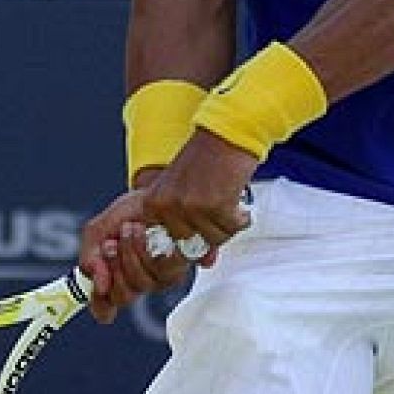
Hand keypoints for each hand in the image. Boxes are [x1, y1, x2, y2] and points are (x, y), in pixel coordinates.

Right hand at [78, 188, 208, 323]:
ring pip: (143, 284)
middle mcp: (138, 282)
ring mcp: (161, 277)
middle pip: (123, 296)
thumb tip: (98, 284)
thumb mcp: (99, 230)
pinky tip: (147, 230)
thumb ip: (90, 256)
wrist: (157, 193)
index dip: (100, 300)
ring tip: (130, 228)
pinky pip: (163, 270)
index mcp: (115, 278)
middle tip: (112, 242)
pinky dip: (150, 249)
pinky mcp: (181, 266)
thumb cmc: (128, 213)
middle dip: (115, 266)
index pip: (104, 307)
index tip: (99, 277)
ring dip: (132, 253)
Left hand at [143, 129, 257, 263]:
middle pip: (190, 246)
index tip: (199, 230)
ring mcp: (191, 208)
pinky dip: (241, 218)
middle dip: (209, 234)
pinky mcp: (216, 205)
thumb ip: (182, 224)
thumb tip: (202, 261)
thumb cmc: (206, 157)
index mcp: (153, 204)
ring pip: (214, 239)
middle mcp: (168, 207)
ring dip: (227, 225)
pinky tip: (239, 203)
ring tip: (229, 203)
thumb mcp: (180, 189)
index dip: (185, 242)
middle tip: (219, 214)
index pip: (164, 246)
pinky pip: (232, 229)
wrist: (227, 132)